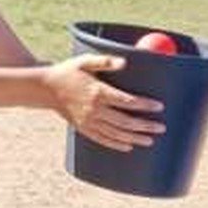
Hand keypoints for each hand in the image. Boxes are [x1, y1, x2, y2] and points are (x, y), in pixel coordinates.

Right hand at [45, 53, 163, 151]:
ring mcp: (88, 121)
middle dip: (145, 125)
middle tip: (161, 127)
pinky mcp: (83, 128)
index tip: (159, 106)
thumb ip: (105, 61)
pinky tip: (129, 146)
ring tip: (150, 140)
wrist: (46, 89)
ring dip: (134, 138)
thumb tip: (125, 62)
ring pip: (116, 133)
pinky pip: (102, 139)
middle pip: (125, 121)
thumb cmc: (68, 72)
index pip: (127, 101)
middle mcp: (94, 109)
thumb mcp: (84, 61)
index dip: (144, 105)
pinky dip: (116, 144)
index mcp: (98, 92)